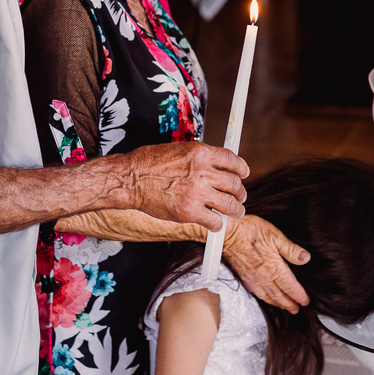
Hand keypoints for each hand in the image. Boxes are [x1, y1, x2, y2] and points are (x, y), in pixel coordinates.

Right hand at [126, 142, 247, 230]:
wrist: (130, 178)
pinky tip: (214, 223)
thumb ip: (200, 159)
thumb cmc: (149, 163)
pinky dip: (217, 224)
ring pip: (230, 204)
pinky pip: (215, 221)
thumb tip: (217, 167)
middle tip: (240, 198)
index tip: (243, 174)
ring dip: (236, 210)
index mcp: (201, 153)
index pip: (233, 161)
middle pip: (235, 184)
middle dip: (240, 193)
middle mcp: (203, 171)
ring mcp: (197, 193)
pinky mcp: (189, 212)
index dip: (242, 170)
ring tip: (236, 212)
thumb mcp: (179, 150)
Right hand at [224, 215, 310, 312]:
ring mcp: (252, 278)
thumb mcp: (275, 235)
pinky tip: (266, 297)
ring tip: (284, 307)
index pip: (290, 287)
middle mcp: (263, 277)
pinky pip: (256, 293)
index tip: (305, 301)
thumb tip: (305, 258)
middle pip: (279, 296)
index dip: (299, 295)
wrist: (226, 234)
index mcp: (274, 268)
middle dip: (289, 304)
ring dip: (277, 304)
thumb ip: (291, 249)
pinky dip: (264, 298)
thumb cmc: (249, 231)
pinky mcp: (243, 277)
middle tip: (297, 309)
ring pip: (267, 296)